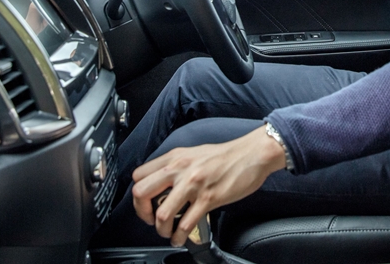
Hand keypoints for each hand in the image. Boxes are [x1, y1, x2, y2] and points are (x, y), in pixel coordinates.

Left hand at [131, 126, 285, 246]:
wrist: (252, 154)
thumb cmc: (226, 155)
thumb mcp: (193, 153)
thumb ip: (176, 165)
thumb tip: (162, 182)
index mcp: (175, 157)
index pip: (139, 175)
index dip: (138, 194)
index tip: (145, 204)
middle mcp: (180, 169)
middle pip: (141, 193)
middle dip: (142, 213)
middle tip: (152, 220)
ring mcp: (193, 184)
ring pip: (162, 214)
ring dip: (162, 229)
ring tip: (168, 232)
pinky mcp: (208, 198)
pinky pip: (186, 223)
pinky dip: (180, 236)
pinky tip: (181, 238)